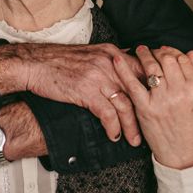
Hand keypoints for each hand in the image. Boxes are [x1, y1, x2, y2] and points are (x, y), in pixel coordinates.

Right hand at [0, 43, 142, 145]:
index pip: (140, 71)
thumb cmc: (60, 60)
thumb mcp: (90, 54)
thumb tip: (125, 71)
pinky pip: (107, 113)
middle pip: (137, 90)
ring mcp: (99, 76)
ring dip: (131, 125)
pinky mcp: (87, 90)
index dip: (151, 90)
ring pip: (125, 104)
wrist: (36, 63)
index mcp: (112, 53)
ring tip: (134, 139)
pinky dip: (113, 127)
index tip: (156, 106)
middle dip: (145, 112)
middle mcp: (109, 62)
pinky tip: (113, 135)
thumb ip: (109, 61)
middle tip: (149, 129)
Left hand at [114, 46, 192, 169]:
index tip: (165, 50)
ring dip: (144, 54)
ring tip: (140, 50)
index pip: (183, 59)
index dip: (172, 51)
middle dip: (158, 51)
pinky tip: (118, 59)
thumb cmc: (191, 126)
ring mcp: (163, 100)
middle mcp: (181, 92)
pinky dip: (124, 69)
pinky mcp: (146, 108)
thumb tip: (191, 52)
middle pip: (167, 59)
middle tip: (152, 50)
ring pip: (152, 67)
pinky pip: (133, 84)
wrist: (182, 153)